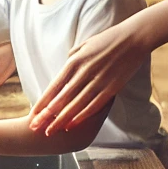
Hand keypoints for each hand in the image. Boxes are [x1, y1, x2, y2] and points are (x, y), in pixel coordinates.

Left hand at [28, 18, 152, 134]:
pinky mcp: (112, 87)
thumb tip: (64, 67)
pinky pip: (94, 105)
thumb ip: (73, 57)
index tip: (33, 112)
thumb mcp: (85, 44)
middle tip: (35, 127)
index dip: (43, 101)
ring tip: (51, 131)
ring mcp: (98, 81)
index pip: (55, 85)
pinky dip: (82, 116)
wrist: (134, 37)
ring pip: (76, 105)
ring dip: (62, 120)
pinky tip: (72, 125)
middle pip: (62, 98)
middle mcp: (84, 72)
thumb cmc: (109, 39)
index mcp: (75, 60)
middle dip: (47, 115)